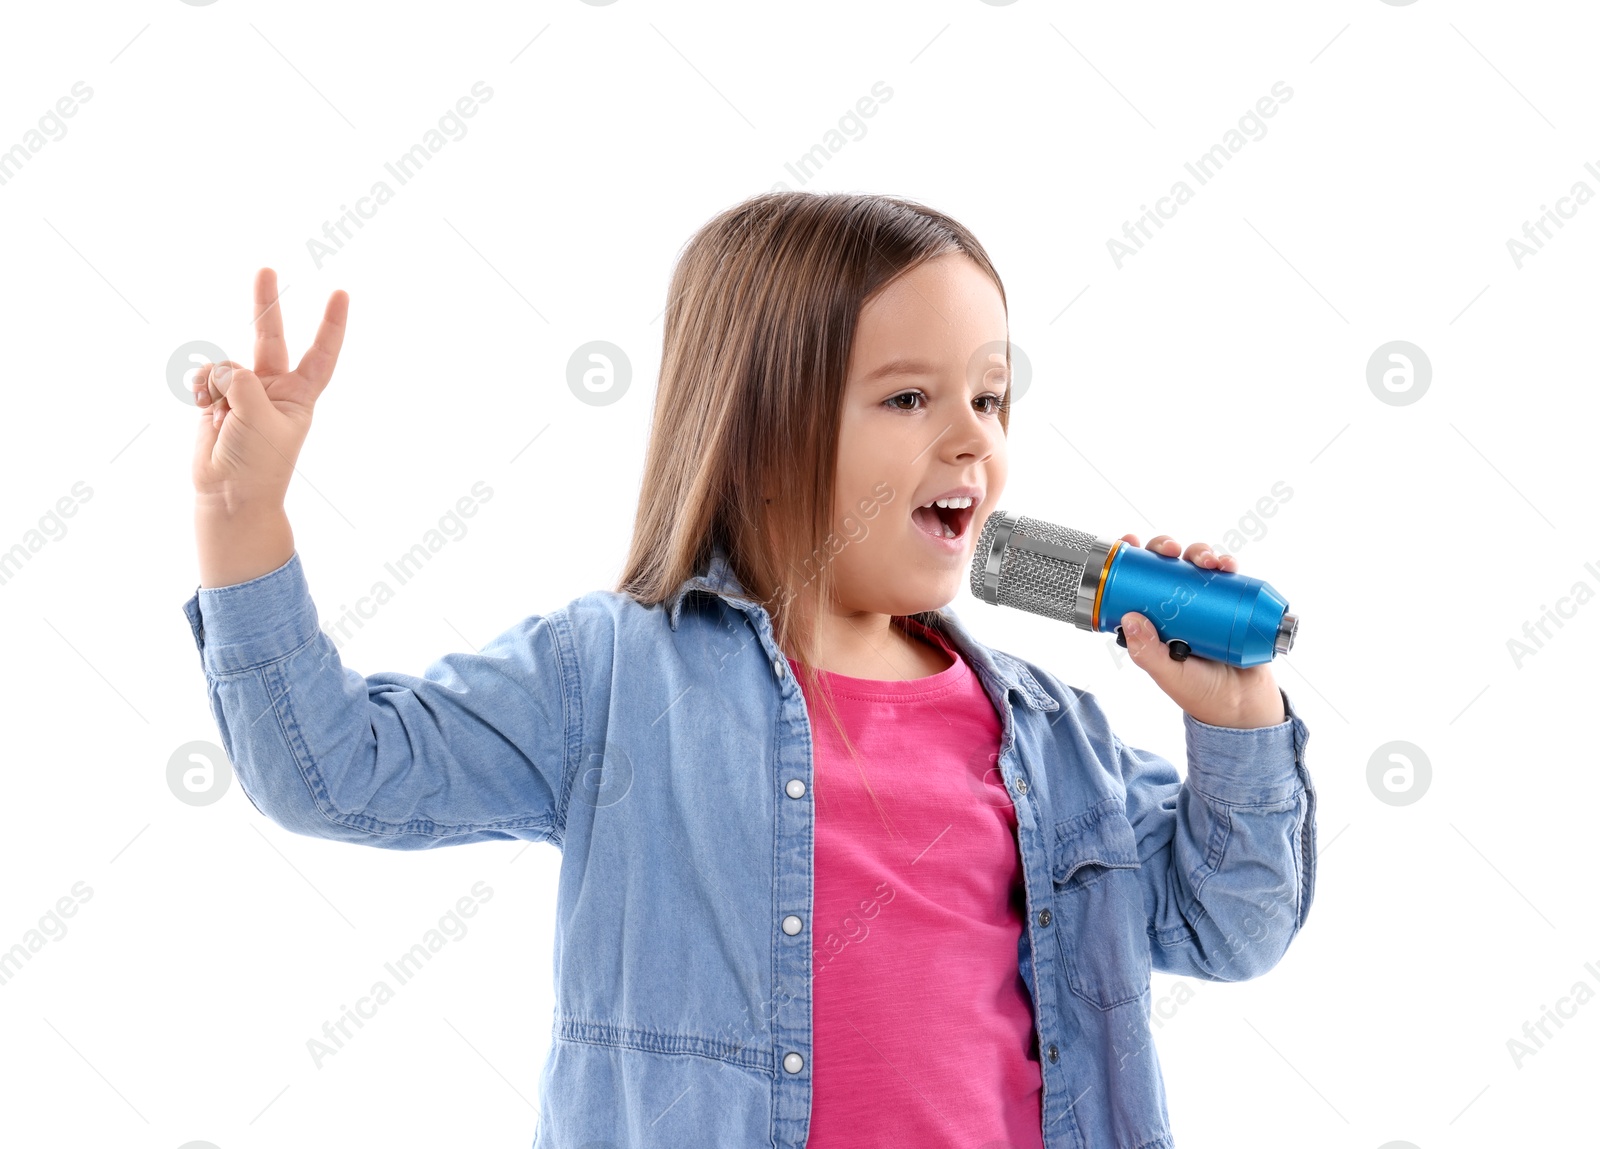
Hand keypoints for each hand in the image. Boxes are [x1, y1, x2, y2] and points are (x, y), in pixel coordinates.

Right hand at [190, 267, 348, 510]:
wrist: (229, 495)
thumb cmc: (258, 464)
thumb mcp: (260, 419)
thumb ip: (243, 382)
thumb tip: (221, 367)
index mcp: (300, 395)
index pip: (321, 352)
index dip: (331, 324)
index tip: (341, 293)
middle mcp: (273, 388)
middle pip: (270, 336)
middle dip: (265, 303)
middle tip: (266, 268)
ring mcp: (243, 391)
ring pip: (224, 364)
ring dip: (216, 384)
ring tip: (220, 415)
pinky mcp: (215, 398)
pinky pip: (204, 377)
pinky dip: (199, 389)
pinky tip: (203, 409)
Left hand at [1115, 534, 1285, 728]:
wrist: (1244, 706)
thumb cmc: (1200, 693)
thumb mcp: (1168, 675)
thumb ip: (1148, 653)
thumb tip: (1129, 617)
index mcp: (1154, 619)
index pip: (1137, 582)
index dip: (1131, 559)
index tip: (1128, 542)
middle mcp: (1177, 606)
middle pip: (1166, 565)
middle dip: (1166, 548)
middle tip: (1169, 550)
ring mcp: (1206, 602)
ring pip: (1197, 564)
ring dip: (1200, 551)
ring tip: (1206, 560)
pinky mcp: (1233, 603)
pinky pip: (1228, 577)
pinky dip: (1228, 563)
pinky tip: (1228, 564)